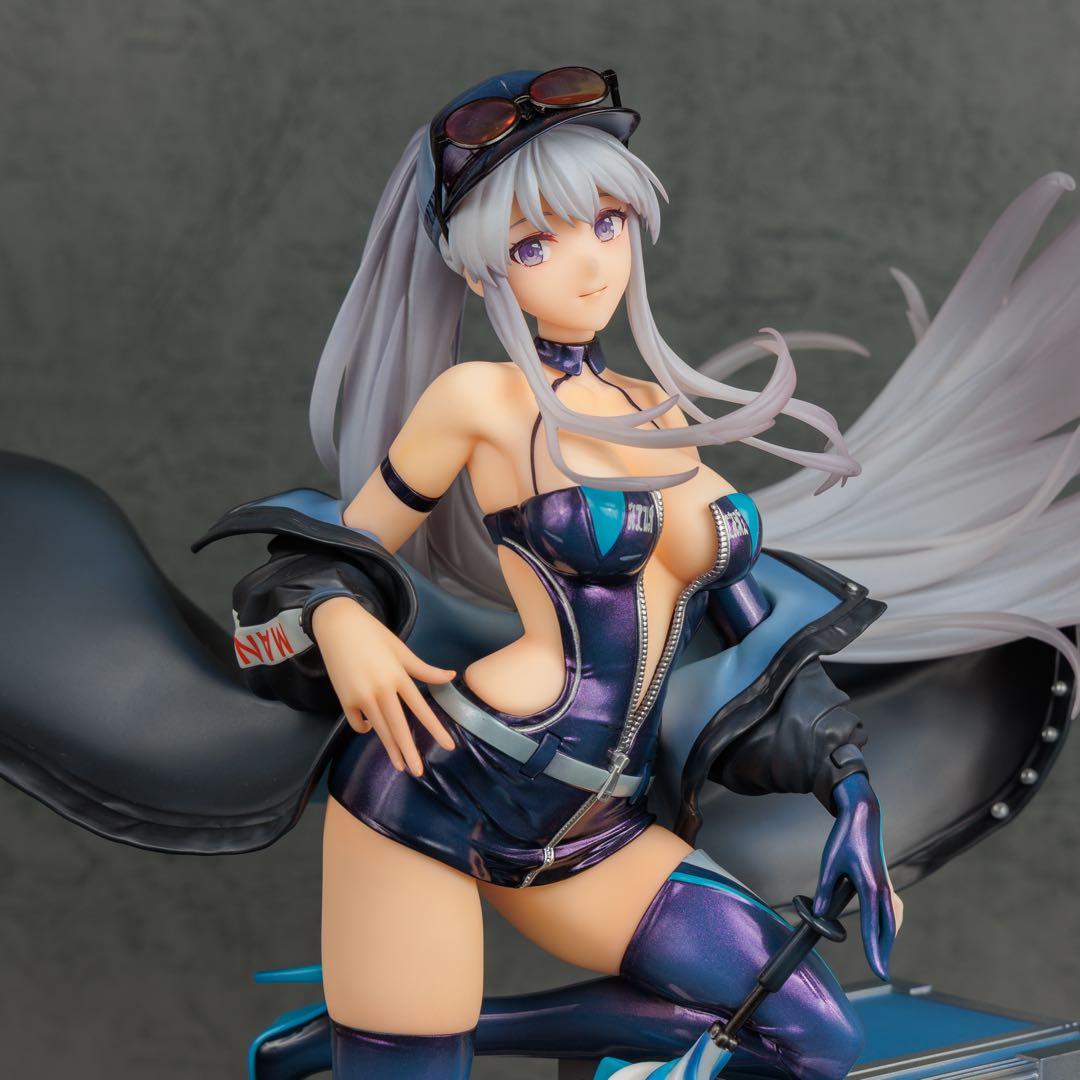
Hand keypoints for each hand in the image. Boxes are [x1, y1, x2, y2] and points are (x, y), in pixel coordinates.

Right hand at [311, 596, 456, 776]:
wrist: (337, 625)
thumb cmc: (373, 634)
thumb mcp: (401, 650)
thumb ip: (425, 669)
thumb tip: (451, 677)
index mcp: (398, 677)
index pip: (421, 709)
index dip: (436, 729)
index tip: (448, 746)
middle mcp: (381, 690)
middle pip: (399, 728)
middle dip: (409, 752)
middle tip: (419, 772)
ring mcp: (361, 697)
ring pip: (380, 730)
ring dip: (390, 749)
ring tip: (400, 765)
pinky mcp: (345, 700)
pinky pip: (359, 722)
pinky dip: (366, 729)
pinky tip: (372, 732)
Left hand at [813, 771, 897, 980]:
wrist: (862, 815)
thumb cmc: (844, 838)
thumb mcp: (829, 863)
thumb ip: (824, 890)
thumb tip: (820, 914)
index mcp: (870, 886)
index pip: (872, 927)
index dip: (874, 951)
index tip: (879, 972)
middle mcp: (883, 889)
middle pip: (888, 928)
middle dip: (883, 951)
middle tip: (881, 972)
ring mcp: (887, 885)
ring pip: (893, 919)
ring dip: (887, 937)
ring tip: (879, 954)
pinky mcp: (886, 880)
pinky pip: (892, 908)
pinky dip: (889, 922)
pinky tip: (883, 928)